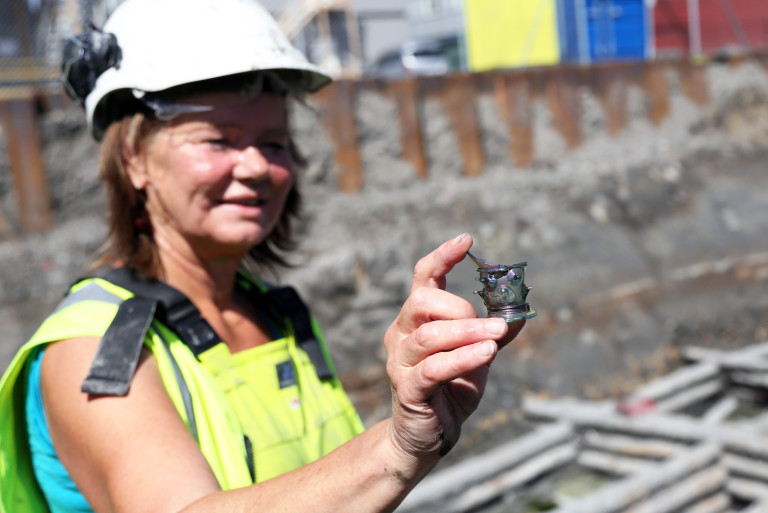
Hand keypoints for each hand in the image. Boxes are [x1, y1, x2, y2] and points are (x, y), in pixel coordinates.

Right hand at [383, 234, 524, 462]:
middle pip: (421, 302)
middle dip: (459, 308)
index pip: (423, 277)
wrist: (429, 435)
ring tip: (495, 338)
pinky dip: (463, 359)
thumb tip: (520, 308)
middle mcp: (401, 334)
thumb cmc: (452, 388)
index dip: (443, 256)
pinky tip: (486, 354)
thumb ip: (494, 330)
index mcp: (417, 319)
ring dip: (467, 333)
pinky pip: (434, 368)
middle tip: (488, 324)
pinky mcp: (408, 389)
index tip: (467, 240)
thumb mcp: (478, 354)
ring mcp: (400, 362)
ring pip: (428, 336)